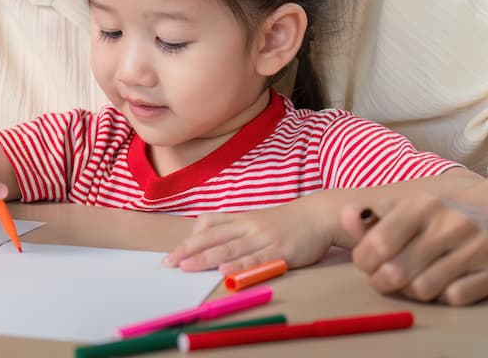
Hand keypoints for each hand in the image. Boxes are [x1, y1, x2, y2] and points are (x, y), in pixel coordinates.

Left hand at [164, 203, 336, 273]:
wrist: (318, 215)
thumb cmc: (286, 222)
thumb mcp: (256, 221)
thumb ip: (235, 231)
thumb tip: (210, 246)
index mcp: (241, 219)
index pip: (208, 226)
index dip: (188, 240)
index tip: (171, 255)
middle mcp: (248, 226)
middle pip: (213, 237)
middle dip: (189, 250)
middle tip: (169, 263)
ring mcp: (264, 238)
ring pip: (230, 248)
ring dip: (207, 258)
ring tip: (187, 267)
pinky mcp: (281, 251)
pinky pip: (257, 259)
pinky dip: (240, 266)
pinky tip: (227, 272)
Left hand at [340, 194, 487, 304]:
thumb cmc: (435, 219)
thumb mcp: (402, 211)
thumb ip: (368, 219)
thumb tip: (345, 215)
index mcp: (422, 204)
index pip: (380, 243)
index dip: (364, 261)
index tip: (365, 264)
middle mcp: (452, 223)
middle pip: (399, 271)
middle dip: (382, 281)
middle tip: (382, 279)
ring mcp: (478, 247)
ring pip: (424, 289)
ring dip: (411, 292)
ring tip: (411, 281)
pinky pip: (454, 298)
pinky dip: (442, 296)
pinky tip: (441, 283)